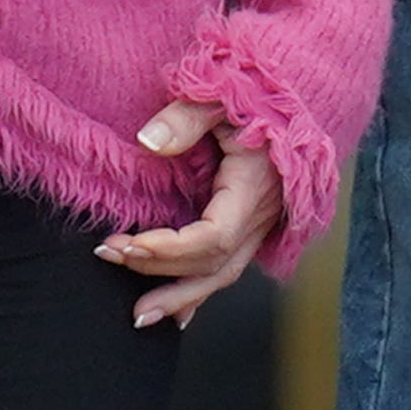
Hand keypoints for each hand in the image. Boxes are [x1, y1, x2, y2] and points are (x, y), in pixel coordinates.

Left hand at [97, 98, 285, 328]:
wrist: (299, 98)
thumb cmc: (260, 94)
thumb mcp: (222, 95)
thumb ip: (187, 117)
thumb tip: (148, 142)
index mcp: (255, 188)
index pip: (214, 237)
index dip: (172, 248)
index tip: (130, 242)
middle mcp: (260, 216)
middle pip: (212, 264)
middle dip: (159, 270)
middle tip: (111, 257)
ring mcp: (259, 225)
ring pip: (221, 274)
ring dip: (179, 296)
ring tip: (140, 315)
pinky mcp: (252, 227)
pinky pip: (227, 268)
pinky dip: (200, 291)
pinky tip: (177, 315)